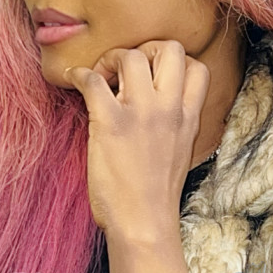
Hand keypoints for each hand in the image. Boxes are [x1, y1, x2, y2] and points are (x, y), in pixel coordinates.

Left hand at [65, 41, 209, 236]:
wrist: (142, 223)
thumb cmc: (155, 196)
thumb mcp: (180, 154)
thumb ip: (175, 126)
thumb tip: (158, 109)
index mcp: (188, 118)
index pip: (197, 68)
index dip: (174, 62)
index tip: (153, 76)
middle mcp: (169, 109)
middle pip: (170, 48)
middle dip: (146, 48)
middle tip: (126, 70)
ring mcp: (140, 113)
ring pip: (131, 55)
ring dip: (111, 60)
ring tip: (101, 79)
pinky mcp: (110, 122)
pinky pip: (92, 79)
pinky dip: (80, 74)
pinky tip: (75, 82)